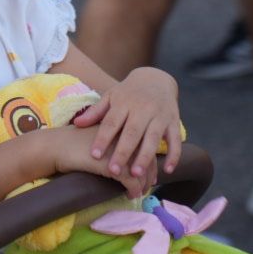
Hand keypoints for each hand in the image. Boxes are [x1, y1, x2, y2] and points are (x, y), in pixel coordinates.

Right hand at [40, 124, 149, 198]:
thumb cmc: (70, 141)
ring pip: (140, 170)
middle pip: (146, 157)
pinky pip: (130, 180)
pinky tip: (131, 195)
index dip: (147, 159)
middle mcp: (122, 137)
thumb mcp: (95, 136)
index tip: (148, 171)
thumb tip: (121, 154)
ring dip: (143, 184)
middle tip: (148, 185)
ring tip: (139, 192)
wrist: (55, 146)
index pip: (142, 143)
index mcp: (119, 127)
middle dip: (149, 174)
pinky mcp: (111, 165)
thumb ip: (109, 140)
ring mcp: (118, 151)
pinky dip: (133, 189)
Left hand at [73, 66, 182, 189]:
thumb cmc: (129, 92)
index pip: (112, 122)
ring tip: (136, 174)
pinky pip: (176, 140)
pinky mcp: (174, 122)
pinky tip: (167, 171)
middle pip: (132, 132)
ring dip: (145, 156)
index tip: (94, 155)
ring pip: (153, 138)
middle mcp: (143, 108)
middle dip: (123, 152)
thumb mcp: (111, 97)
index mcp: (124, 102)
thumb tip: (77, 124)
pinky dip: (174, 155)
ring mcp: (160, 115)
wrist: (156, 79)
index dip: (103, 138)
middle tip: (114, 171)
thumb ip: (96, 112)